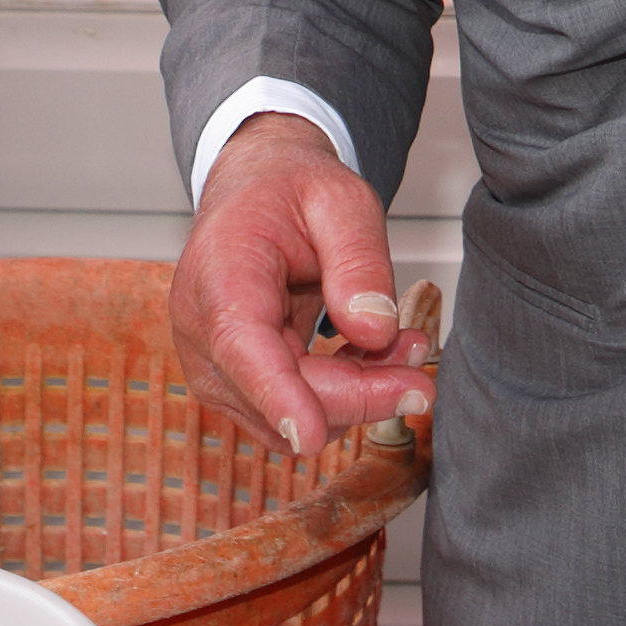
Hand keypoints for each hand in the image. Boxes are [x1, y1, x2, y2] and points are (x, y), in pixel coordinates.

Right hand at [170, 114, 431, 458]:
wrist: (258, 191)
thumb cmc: (290, 190)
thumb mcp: (341, 199)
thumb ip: (359, 260)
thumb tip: (375, 330)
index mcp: (222, 272)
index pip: (242, 346)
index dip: (278, 395)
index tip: (313, 435)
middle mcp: (202, 327)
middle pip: (275, 390)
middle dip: (356, 394)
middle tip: (423, 375)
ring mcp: (213, 360)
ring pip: (284, 411)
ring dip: (353, 394)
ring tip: (407, 348)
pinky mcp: (236, 377)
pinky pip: (289, 403)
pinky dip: (340, 391)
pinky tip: (377, 355)